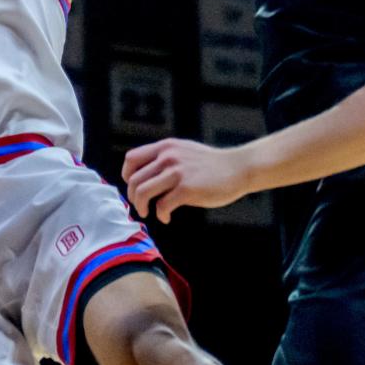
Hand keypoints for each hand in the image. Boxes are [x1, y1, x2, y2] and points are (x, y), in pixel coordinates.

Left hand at [122, 137, 248, 222]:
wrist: (237, 168)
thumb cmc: (211, 164)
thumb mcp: (184, 151)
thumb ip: (166, 157)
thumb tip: (145, 173)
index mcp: (166, 147)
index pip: (131, 159)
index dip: (127, 176)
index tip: (133, 188)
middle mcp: (168, 157)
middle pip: (134, 180)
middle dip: (133, 197)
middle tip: (141, 206)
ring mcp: (177, 172)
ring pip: (142, 192)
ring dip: (141, 207)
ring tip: (148, 213)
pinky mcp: (186, 189)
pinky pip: (162, 206)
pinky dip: (161, 215)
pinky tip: (167, 217)